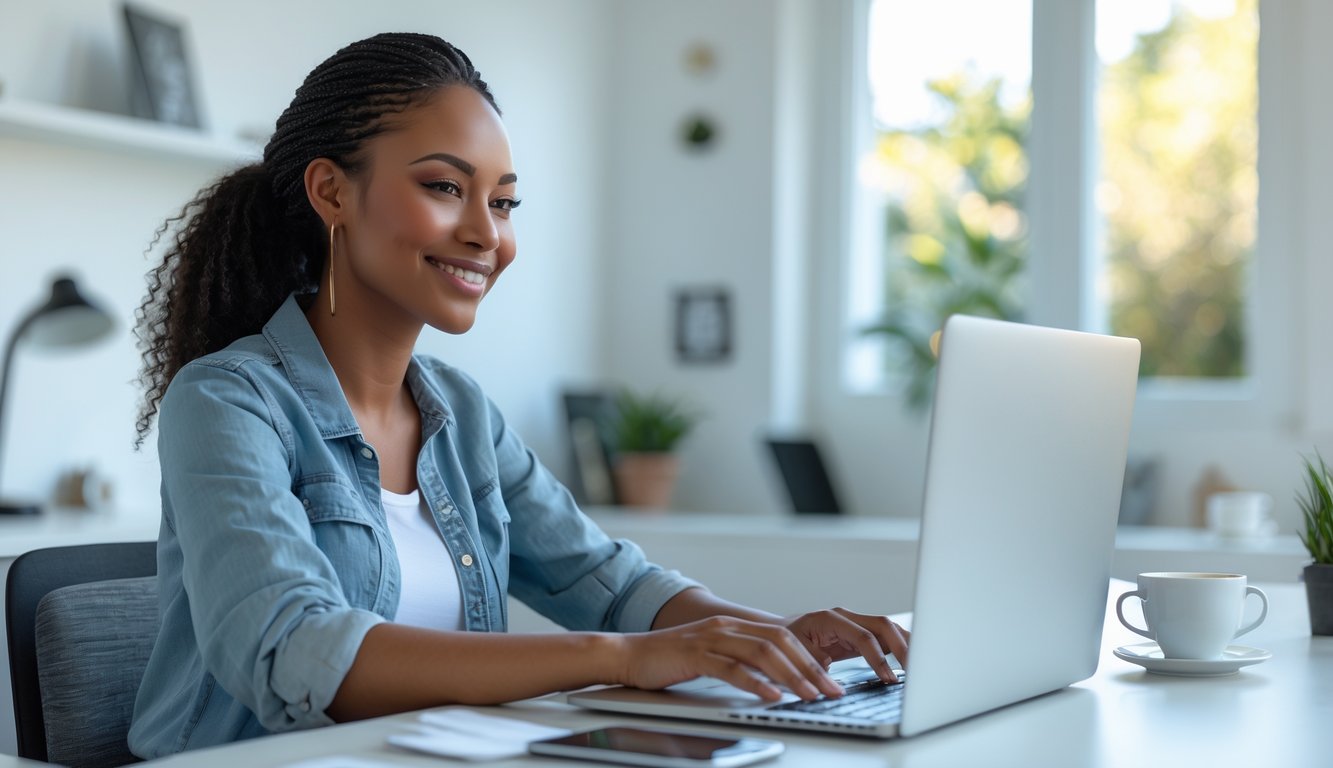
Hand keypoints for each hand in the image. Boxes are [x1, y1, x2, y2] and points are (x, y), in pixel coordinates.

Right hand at [616, 616, 845, 702]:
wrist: (627, 654)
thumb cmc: (669, 661)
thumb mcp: (712, 657)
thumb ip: (740, 662)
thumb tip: (774, 682)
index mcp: (733, 625)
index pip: (783, 637)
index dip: (810, 658)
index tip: (830, 680)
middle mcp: (726, 626)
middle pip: (779, 642)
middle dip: (810, 668)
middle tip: (831, 690)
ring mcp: (710, 638)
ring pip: (761, 652)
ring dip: (791, 675)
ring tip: (809, 695)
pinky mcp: (694, 654)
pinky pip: (731, 668)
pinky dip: (756, 682)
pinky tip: (771, 695)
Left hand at [784, 608, 910, 683]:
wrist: (780, 632)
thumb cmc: (785, 642)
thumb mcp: (794, 653)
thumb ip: (813, 663)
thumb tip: (830, 675)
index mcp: (830, 619)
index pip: (863, 636)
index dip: (878, 658)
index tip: (888, 678)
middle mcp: (846, 616)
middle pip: (883, 625)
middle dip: (902, 647)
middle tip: (914, 671)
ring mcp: (855, 622)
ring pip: (889, 628)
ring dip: (906, 645)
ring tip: (920, 667)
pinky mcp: (861, 632)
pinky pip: (885, 636)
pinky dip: (900, 647)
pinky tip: (910, 661)